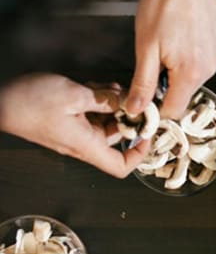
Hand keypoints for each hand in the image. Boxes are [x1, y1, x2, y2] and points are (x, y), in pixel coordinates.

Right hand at [0, 74, 149, 176]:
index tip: (148, 133)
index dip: (139, 154)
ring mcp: (74, 131)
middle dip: (128, 116)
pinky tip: (97, 87)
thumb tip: (128, 103)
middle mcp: (83, 142)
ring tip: (111, 88)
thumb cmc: (29, 102)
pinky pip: (91, 114)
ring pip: (106, 121)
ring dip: (113, 104)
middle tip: (132, 97)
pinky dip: (98, 101)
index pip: (120, 166)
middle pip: (117, 137)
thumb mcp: (74, 96)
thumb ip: (105, 100)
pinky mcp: (67, 120)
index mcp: (86, 144)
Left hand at [129, 0, 215, 118]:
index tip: (143, 96)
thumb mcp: (146, 48)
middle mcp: (208, 68)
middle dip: (167, 84)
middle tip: (152, 59)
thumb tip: (135, 110)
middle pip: (184, 92)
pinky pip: (203, 59)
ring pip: (193, 75)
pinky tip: (182, 33)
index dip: (156, 108)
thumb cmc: (163, 7)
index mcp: (189, 74)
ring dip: (179, 68)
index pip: (174, 110)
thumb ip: (143, 83)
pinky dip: (191, 54)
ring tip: (168, 41)